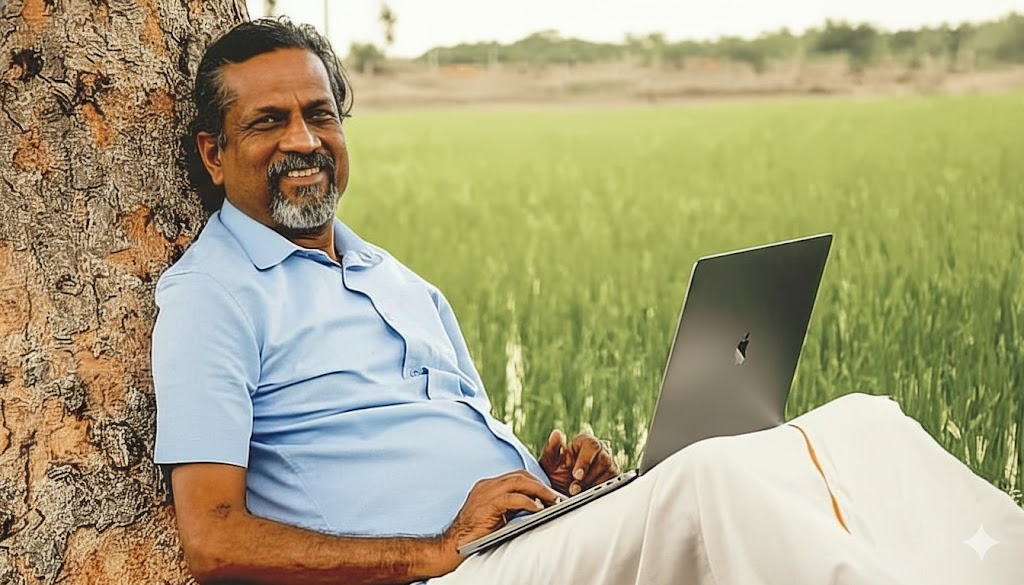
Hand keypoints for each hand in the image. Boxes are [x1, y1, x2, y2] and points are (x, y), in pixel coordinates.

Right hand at [438, 470, 561, 570]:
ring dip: (540, 491)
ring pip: (519, 481)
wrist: (451, 547)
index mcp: (488, 486)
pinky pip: (512, 498)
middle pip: (521, 475)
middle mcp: (487, 485)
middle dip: (542, 484)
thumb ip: (511, 507)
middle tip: (558, 497)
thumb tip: (537, 507)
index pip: (517, 476)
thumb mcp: (496, 516)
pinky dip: (528, 501)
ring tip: (554, 501)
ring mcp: (485, 493)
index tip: (552, 494)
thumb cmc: (474, 536)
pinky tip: (538, 509)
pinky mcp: (486, 505)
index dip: (536, 483)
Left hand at [539, 430, 619, 495]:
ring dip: (592, 486)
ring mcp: (609, 464)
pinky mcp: (614, 478)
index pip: (592, 446)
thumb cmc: (556, 472)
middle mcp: (601, 451)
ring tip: (578, 491)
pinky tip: (587, 493)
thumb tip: (556, 434)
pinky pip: (612, 484)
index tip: (576, 475)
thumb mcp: (550, 462)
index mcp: (586, 442)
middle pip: (603, 461)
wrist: (562, 490)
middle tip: (574, 488)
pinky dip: (599, 491)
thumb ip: (551, 448)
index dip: (585, 462)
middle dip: (587, 478)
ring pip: (609, 474)